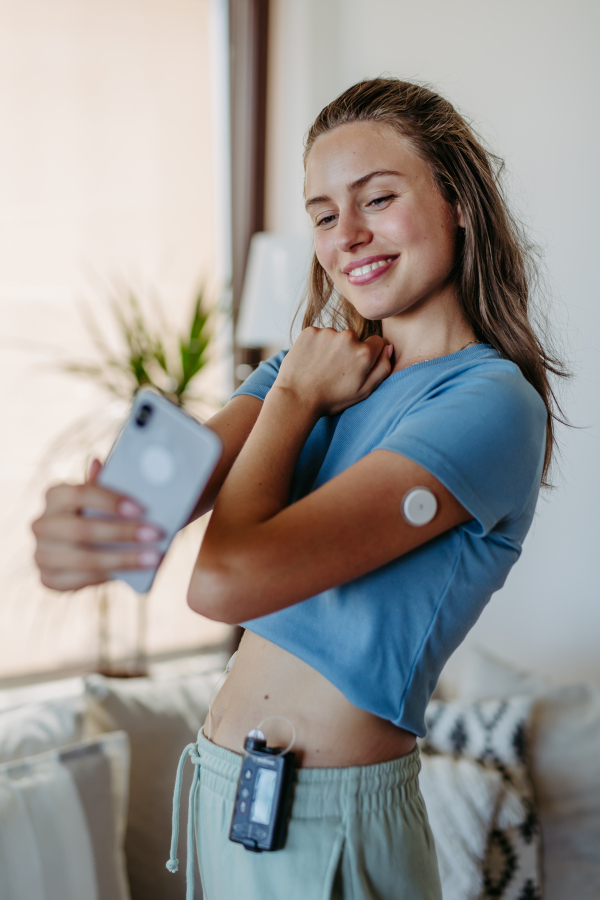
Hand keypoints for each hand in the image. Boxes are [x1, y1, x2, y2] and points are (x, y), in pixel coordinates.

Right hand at [32, 459, 163, 591]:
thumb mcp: (106, 497)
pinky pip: (79, 581)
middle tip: (155, 534)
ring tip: (152, 557)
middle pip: (81, 529)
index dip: (110, 501)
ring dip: (122, 559)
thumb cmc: (102, 515)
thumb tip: (100, 462)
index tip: (140, 508)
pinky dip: (108, 576)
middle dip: (122, 532)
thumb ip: (109, 483)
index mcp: (54, 495)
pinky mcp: (47, 579)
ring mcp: (41, 553)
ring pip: (83, 559)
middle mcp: (41, 523)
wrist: (87, 549)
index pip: (79, 493)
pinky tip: (134, 572)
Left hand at [274, 327, 392, 416]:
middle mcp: (348, 337)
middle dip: (348, 351)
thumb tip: (389, 347)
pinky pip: (318, 335)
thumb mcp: (364, 391)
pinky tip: (310, 361)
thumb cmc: (331, 399)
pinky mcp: (309, 331)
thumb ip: (382, 368)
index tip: (354, 368)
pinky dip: (315, 345)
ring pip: (335, 337)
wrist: (296, 398)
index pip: (376, 343)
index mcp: (364, 353)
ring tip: (320, 368)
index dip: (367, 356)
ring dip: (331, 348)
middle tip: (334, 372)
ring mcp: (327, 332)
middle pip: (355, 339)